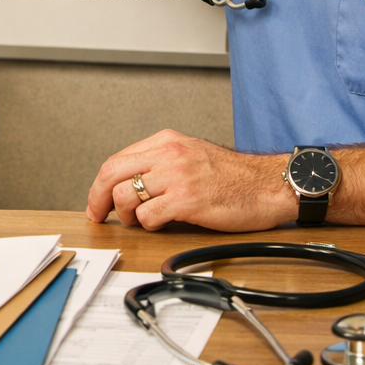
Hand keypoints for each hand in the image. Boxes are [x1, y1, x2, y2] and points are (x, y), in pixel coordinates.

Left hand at [86, 129, 295, 231]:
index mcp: (166, 141)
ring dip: (126, 214)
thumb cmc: (233, 175)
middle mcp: (168, 154)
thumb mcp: (191, 154)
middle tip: (98, 214)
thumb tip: (130, 182)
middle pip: (112, 173)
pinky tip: (160, 224)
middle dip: (98, 198)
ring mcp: (177, 176)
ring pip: (126, 195)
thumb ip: (161, 162)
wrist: (267, 185)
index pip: (117, 160)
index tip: (97, 200)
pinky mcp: (187, 200)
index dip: (100, 184)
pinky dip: (148, 224)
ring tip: (138, 220)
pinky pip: (148, 215)